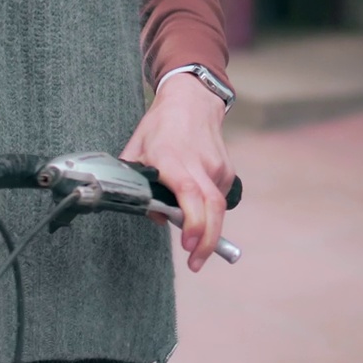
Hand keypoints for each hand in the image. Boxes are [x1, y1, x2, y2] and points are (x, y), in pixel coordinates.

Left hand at [120, 73, 234, 272]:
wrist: (191, 101)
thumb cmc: (160, 126)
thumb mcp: (135, 151)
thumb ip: (137, 183)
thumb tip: (154, 215)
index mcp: (171, 159)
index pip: (189, 193)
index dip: (192, 221)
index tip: (188, 243)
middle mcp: (197, 163)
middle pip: (212, 207)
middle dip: (207, 240)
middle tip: (196, 262)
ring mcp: (216, 166)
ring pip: (216, 207)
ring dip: (206, 229)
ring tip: (193, 242)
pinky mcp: (227, 170)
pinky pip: (217, 197)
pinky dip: (207, 209)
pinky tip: (195, 205)